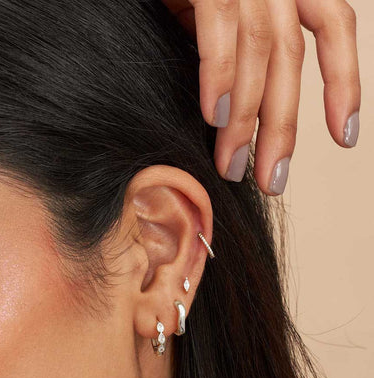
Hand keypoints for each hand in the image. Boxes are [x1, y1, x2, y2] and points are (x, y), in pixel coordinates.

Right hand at [162, 0, 360, 194]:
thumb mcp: (213, 14)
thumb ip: (232, 50)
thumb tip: (235, 111)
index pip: (332, 27)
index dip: (343, 83)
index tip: (344, 137)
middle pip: (291, 58)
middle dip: (282, 127)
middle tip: (271, 180)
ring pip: (260, 52)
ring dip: (246, 119)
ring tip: (231, 165)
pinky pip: (221, 30)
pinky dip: (219, 76)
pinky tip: (215, 117)